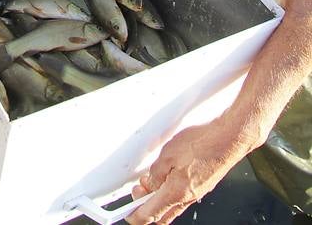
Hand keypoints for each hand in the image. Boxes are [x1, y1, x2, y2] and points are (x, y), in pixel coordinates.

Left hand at [126, 119, 249, 223]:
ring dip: (158, 199)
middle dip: (146, 209)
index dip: (136, 216)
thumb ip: (156, 173)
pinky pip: (182, 197)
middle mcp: (187, 199)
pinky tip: (168, 177)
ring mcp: (196, 194)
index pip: (150, 215)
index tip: (128, 215)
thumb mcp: (168, 155)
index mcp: (175, 193)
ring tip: (150, 181)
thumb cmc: (202, 144)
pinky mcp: (202, 186)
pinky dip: (170, 192)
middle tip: (137, 194)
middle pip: (161, 217)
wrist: (227, 140)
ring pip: (172, 207)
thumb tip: (151, 183)